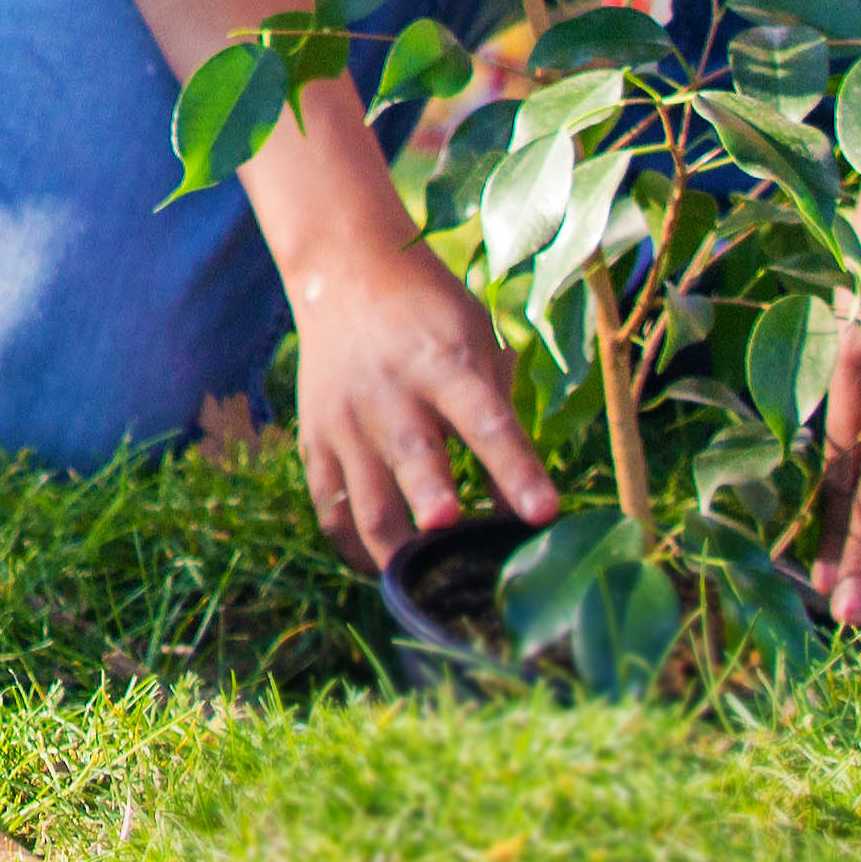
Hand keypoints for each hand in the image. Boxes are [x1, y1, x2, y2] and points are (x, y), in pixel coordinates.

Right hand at [287, 228, 560, 570]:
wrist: (346, 274)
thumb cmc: (433, 317)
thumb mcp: (480, 350)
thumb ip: (501, 427)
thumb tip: (518, 517)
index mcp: (445, 365)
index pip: (487, 423)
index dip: (518, 471)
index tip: (545, 514)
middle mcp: (391, 394)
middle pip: (414, 459)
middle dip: (434, 502)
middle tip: (454, 534)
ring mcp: (346, 422)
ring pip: (367, 505)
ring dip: (400, 553)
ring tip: (434, 587)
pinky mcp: (315, 443)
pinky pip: (332, 514)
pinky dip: (360, 551)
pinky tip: (390, 568)